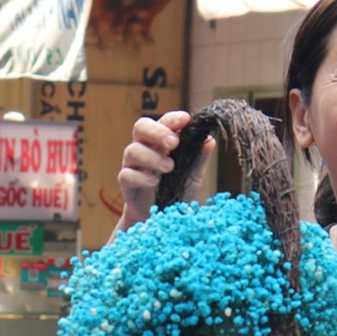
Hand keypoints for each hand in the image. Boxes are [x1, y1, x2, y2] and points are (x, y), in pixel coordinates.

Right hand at [118, 111, 205, 229]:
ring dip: (152, 157)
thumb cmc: (177, 189)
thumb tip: (210, 140)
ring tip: (169, 167)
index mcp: (161, 141)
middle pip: (141, 127)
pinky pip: (126, 174)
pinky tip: (154, 182)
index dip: (172, 119)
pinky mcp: (126, 183)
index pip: (163, 122)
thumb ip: (199, 158)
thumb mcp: (193, 174)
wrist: (164, 216)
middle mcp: (145, 147)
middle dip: (157, 132)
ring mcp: (133, 164)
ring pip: (132, 150)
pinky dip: (141, 177)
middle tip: (174, 143)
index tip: (186, 120)